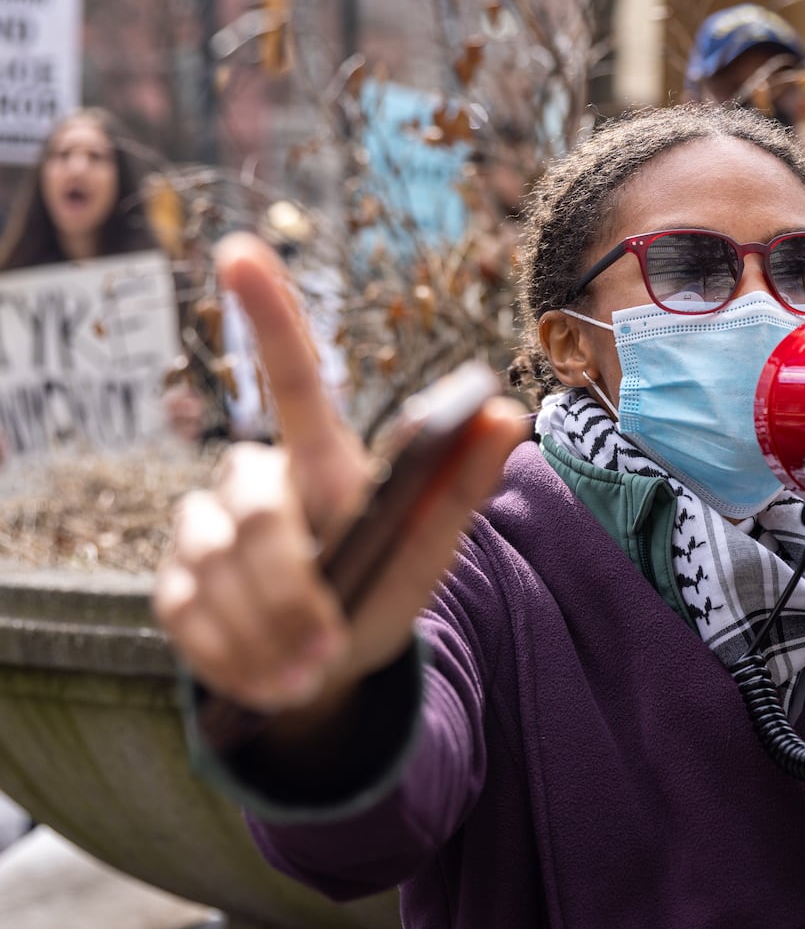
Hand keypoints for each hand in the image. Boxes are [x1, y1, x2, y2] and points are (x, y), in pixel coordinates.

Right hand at [152, 234, 531, 714]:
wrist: (326, 667)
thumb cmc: (380, 591)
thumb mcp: (430, 550)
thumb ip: (461, 486)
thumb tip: (507, 411)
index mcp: (318, 460)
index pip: (291, 380)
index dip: (267, 316)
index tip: (239, 249)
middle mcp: (252, 480)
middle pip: (253, 513)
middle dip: (291, 590)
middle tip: (327, 647)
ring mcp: (201, 530)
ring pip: (215, 572)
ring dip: (267, 635)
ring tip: (305, 671)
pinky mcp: (173, 585)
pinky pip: (188, 618)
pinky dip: (234, 659)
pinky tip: (268, 678)